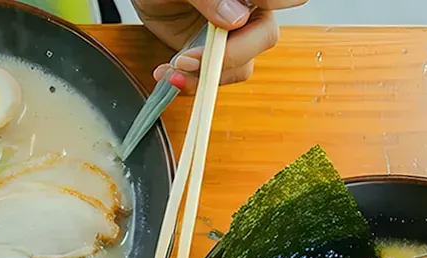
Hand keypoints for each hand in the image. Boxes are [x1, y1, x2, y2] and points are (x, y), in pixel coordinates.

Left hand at [136, 0, 303, 90]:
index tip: (241, 20)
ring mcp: (236, 38)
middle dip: (228, 55)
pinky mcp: (217, 58)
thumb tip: (237, 18)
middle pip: (264, 37)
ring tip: (173, 69)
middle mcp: (250, 13)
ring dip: (204, 75)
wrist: (151, 0)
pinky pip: (216, 78)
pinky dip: (192, 82)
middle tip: (188, 59)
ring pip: (241, 66)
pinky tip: (169, 74)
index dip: (275, 4)